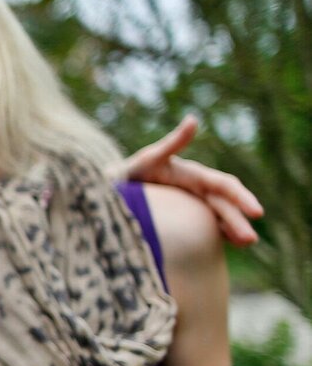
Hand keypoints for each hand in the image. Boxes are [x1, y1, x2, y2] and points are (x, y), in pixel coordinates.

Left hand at [117, 114, 263, 246]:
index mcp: (190, 174)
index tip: (256, 212)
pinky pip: (206, 228)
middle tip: (251, 240)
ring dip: (234, 230)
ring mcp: (190, 204)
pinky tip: (232, 246)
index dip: (240, 197)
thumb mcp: (149, 158)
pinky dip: (220, 236)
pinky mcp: (183, 217)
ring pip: (218, 218)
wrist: (110, 190)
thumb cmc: (128, 172)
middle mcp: (195, 189)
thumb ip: (171, 143)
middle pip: (223, 205)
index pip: (221, 185)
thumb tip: (193, 119)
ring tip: (247, 244)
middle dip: (238, 221)